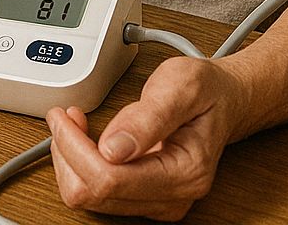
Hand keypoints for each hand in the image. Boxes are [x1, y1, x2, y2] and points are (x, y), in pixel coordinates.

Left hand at [46, 57, 246, 220]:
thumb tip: (112, 149)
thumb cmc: (205, 91)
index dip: (76, 148)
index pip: (110, 180)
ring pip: (88, 198)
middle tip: (67, 116)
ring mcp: (157, 202)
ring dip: (71, 159)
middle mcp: (173, 198)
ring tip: (76, 124)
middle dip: (69, 153)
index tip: (65, 116)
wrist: (222, 101)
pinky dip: (80, 165)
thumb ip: (148, 117)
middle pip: (93, 194)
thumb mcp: (180, 85)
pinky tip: (85, 138)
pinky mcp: (143, 198)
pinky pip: (95, 192)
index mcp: (185, 173)